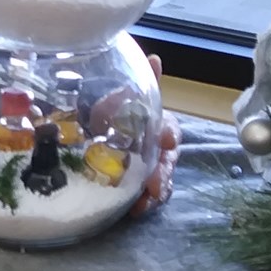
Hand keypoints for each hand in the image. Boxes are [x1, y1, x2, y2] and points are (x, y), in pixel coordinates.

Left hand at [132, 54, 181, 217]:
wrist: (100, 135)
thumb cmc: (117, 113)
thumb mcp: (120, 97)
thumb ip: (139, 84)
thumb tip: (155, 59)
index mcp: (159, 124)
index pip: (170, 128)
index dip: (169, 134)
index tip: (167, 141)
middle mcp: (160, 148)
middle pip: (168, 161)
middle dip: (163, 172)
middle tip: (154, 183)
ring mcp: (153, 168)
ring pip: (162, 181)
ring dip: (155, 193)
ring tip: (144, 204)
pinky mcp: (142, 186)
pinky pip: (149, 197)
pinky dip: (144, 205)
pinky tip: (134, 211)